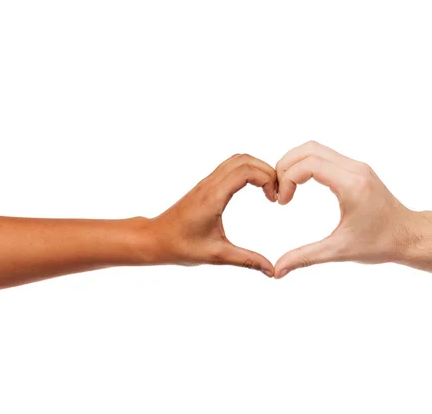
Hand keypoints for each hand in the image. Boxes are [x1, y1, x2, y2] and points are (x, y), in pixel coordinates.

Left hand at [149, 154, 277, 276]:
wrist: (155, 239)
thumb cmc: (181, 247)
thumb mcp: (217, 256)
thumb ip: (247, 261)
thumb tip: (272, 271)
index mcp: (213, 197)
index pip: (246, 171)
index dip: (266, 179)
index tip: (274, 199)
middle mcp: (210, 184)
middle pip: (244, 159)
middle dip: (266, 171)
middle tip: (276, 193)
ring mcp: (207, 182)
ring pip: (237, 160)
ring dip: (257, 169)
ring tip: (268, 190)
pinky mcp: (206, 185)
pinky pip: (230, 167)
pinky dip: (247, 171)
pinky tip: (254, 190)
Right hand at [274, 141, 413, 277]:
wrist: (408, 236)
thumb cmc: (379, 244)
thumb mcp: (339, 251)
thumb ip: (305, 257)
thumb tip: (277, 271)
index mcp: (352, 185)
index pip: (309, 164)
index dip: (288, 179)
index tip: (282, 202)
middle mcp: (355, 169)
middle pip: (309, 149)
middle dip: (286, 166)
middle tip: (278, 191)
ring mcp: (357, 166)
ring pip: (316, 149)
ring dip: (295, 163)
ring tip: (286, 187)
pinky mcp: (357, 169)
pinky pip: (325, 156)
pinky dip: (307, 165)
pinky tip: (300, 184)